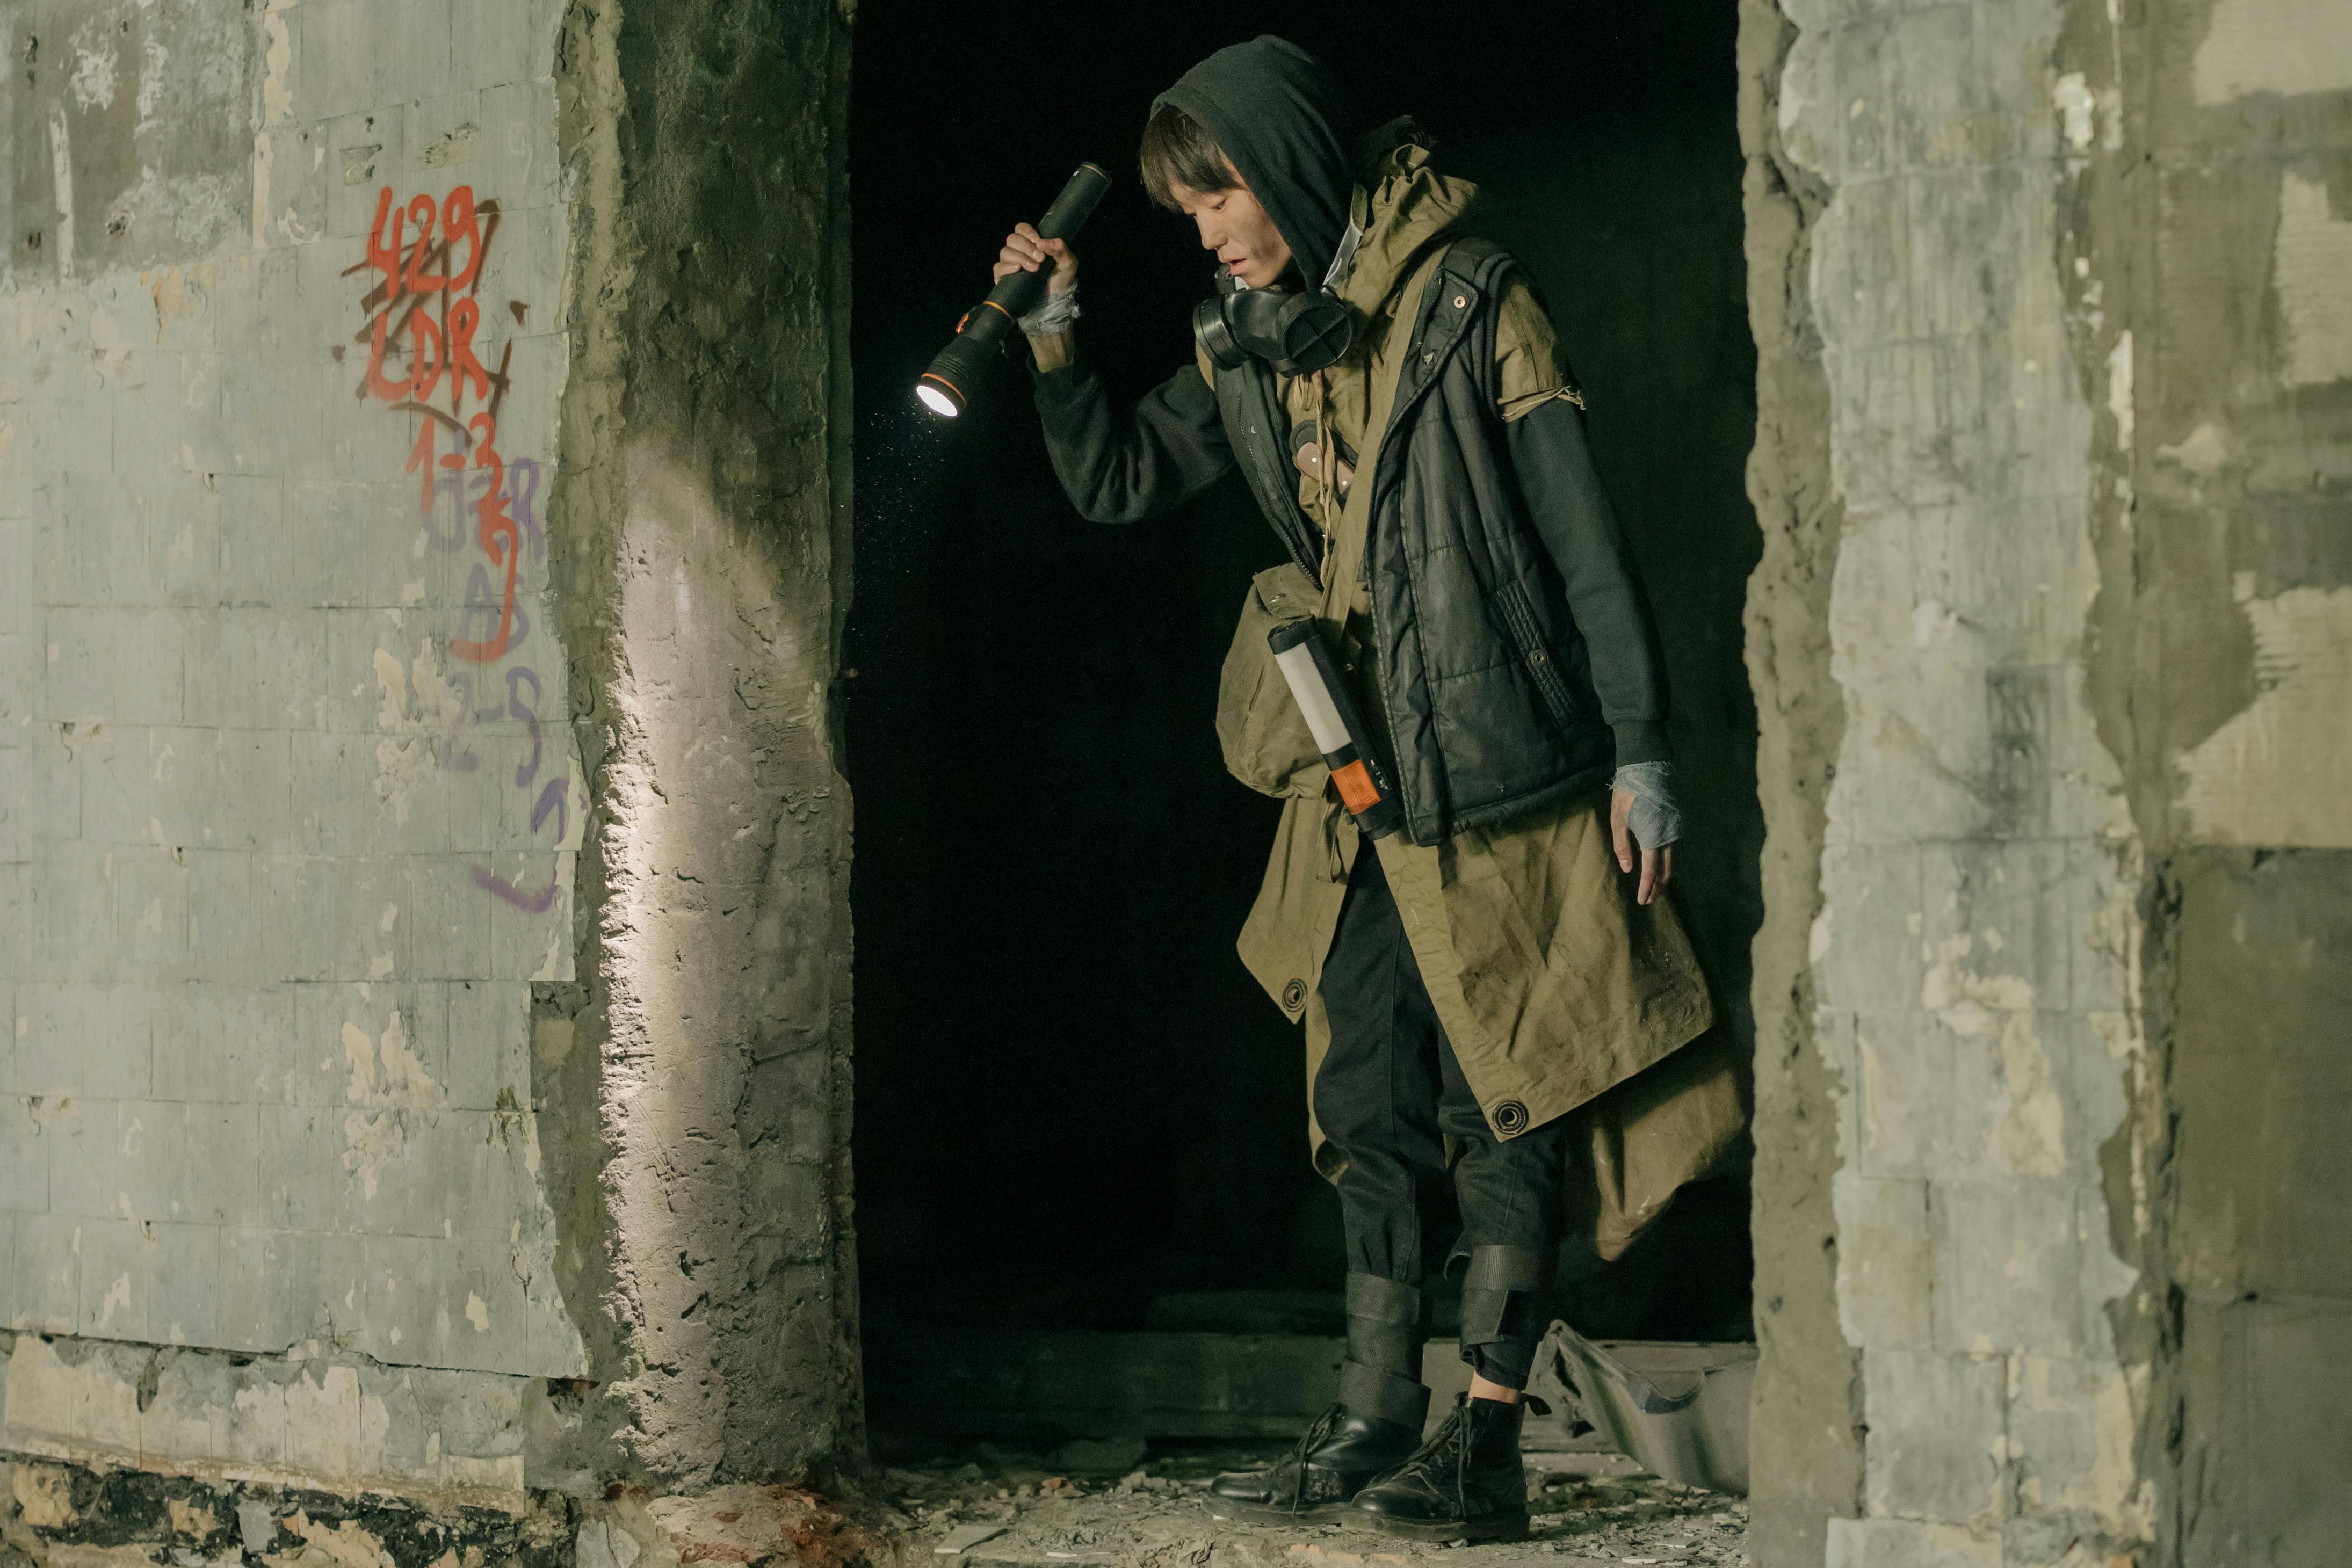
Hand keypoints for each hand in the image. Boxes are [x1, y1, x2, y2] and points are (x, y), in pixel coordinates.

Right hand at [994, 222, 1078, 293]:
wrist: (1056, 300)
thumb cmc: (1061, 279)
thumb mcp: (1068, 262)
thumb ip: (1060, 249)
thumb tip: (1042, 242)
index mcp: (1031, 243)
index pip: (1021, 229)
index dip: (1027, 232)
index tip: (1038, 241)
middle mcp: (1018, 251)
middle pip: (1013, 239)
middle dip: (1027, 247)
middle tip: (1041, 258)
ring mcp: (1010, 264)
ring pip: (1005, 252)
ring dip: (1020, 257)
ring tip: (1034, 268)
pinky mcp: (1004, 277)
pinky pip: (998, 268)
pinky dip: (1006, 267)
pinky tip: (1017, 269)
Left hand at [1611, 788, 1674, 906]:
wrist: (1648, 769)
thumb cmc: (1628, 794)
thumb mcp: (1618, 820)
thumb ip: (1622, 846)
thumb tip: (1628, 870)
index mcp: (1653, 837)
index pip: (1651, 870)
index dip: (1647, 888)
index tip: (1643, 901)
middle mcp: (1669, 836)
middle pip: (1666, 869)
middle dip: (1658, 887)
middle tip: (1649, 899)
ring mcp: (1676, 829)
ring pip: (1672, 860)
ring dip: (1664, 875)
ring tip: (1654, 887)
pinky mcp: (1677, 822)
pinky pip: (1674, 848)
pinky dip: (1667, 861)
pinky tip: (1659, 866)